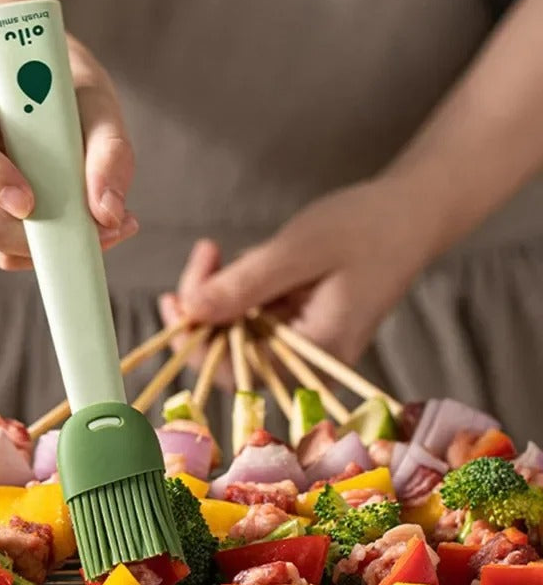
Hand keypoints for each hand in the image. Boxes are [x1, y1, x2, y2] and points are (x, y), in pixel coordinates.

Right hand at [0, 47, 137, 269]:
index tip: (29, 198)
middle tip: (95, 225)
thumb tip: (107, 211)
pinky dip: (49, 249)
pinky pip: (6, 253)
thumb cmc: (59, 91)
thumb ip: (107, 147)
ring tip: (104, 226)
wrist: (37, 97)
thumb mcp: (92, 97)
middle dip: (36, 234)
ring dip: (50, 246)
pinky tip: (83, 227)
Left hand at [159, 176, 444, 373]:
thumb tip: (190, 312)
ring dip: (218, 294)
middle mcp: (307, 362)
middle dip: (204, 308)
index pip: (237, 370)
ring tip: (218, 252)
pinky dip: (238, 289)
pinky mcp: (297, 326)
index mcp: (316, 354)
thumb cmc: (365, 228)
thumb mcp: (298, 251)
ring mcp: (302, 345)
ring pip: (235, 333)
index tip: (175, 298)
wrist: (409, 214)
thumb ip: (244, 285)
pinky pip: (251, 317)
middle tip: (203, 256)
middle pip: (230, 353)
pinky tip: (243, 259)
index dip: (197, 341)